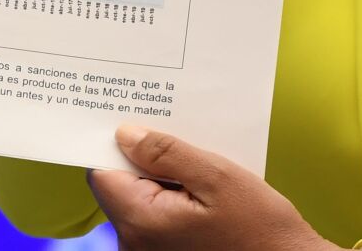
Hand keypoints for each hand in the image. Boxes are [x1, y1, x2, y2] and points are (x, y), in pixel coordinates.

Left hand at [88, 124, 339, 250]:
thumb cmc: (258, 229)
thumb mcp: (217, 177)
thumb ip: (167, 154)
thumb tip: (127, 135)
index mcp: (141, 221)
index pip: (102, 172)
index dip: (116, 144)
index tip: (138, 122)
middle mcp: (134, 243)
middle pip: (120, 185)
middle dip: (144, 159)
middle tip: (180, 139)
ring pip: (138, 199)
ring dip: (161, 178)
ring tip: (198, 166)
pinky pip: (154, 215)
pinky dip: (171, 196)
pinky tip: (201, 189)